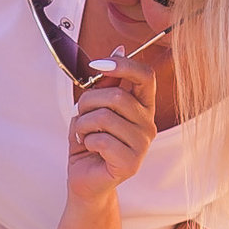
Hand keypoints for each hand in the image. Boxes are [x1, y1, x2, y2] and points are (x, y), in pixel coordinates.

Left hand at [65, 46, 160, 198]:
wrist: (85, 180)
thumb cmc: (90, 143)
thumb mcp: (94, 108)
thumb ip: (106, 84)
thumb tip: (118, 48)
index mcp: (142, 107)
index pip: (145, 76)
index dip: (122, 64)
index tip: (98, 65)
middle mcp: (148, 124)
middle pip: (117, 96)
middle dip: (88, 102)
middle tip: (80, 115)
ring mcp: (143, 144)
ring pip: (105, 117)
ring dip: (83, 124)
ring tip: (83, 134)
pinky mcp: (132, 163)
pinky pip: (102, 140)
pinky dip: (87, 141)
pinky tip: (89, 148)